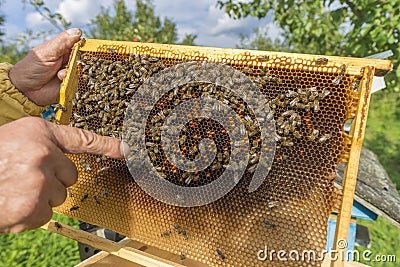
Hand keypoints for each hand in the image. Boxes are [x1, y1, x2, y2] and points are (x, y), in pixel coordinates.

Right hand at [0, 117, 123, 232]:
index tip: (127, 149)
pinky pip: (45, 214)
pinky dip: (31, 214)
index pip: (82, 139)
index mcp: (39, 133)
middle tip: (24, 177)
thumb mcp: (15, 141)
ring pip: (59, 196)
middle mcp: (43, 154)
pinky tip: (12, 204)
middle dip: (52, 180)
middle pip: (70, 175)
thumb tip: (65, 164)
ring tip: (14, 190)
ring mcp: (40, 181)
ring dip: (41, 198)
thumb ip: (42, 147)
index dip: (108, 145)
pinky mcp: (34, 207)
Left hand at [9, 28, 81, 105]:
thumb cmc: (32, 68)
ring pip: (83, 71)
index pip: (79, 45)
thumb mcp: (47, 52)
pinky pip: (80, 83)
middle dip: (79, 62)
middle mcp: (68, 61)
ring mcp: (70, 73)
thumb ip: (62, 42)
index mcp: (63, 49)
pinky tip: (62, 81)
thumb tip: (78, 31)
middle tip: (70, 64)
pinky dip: (74, 82)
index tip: (85, 50)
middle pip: (84, 59)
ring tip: (59, 75)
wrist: (25, 90)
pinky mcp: (71, 85)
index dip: (84, 47)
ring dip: (72, 73)